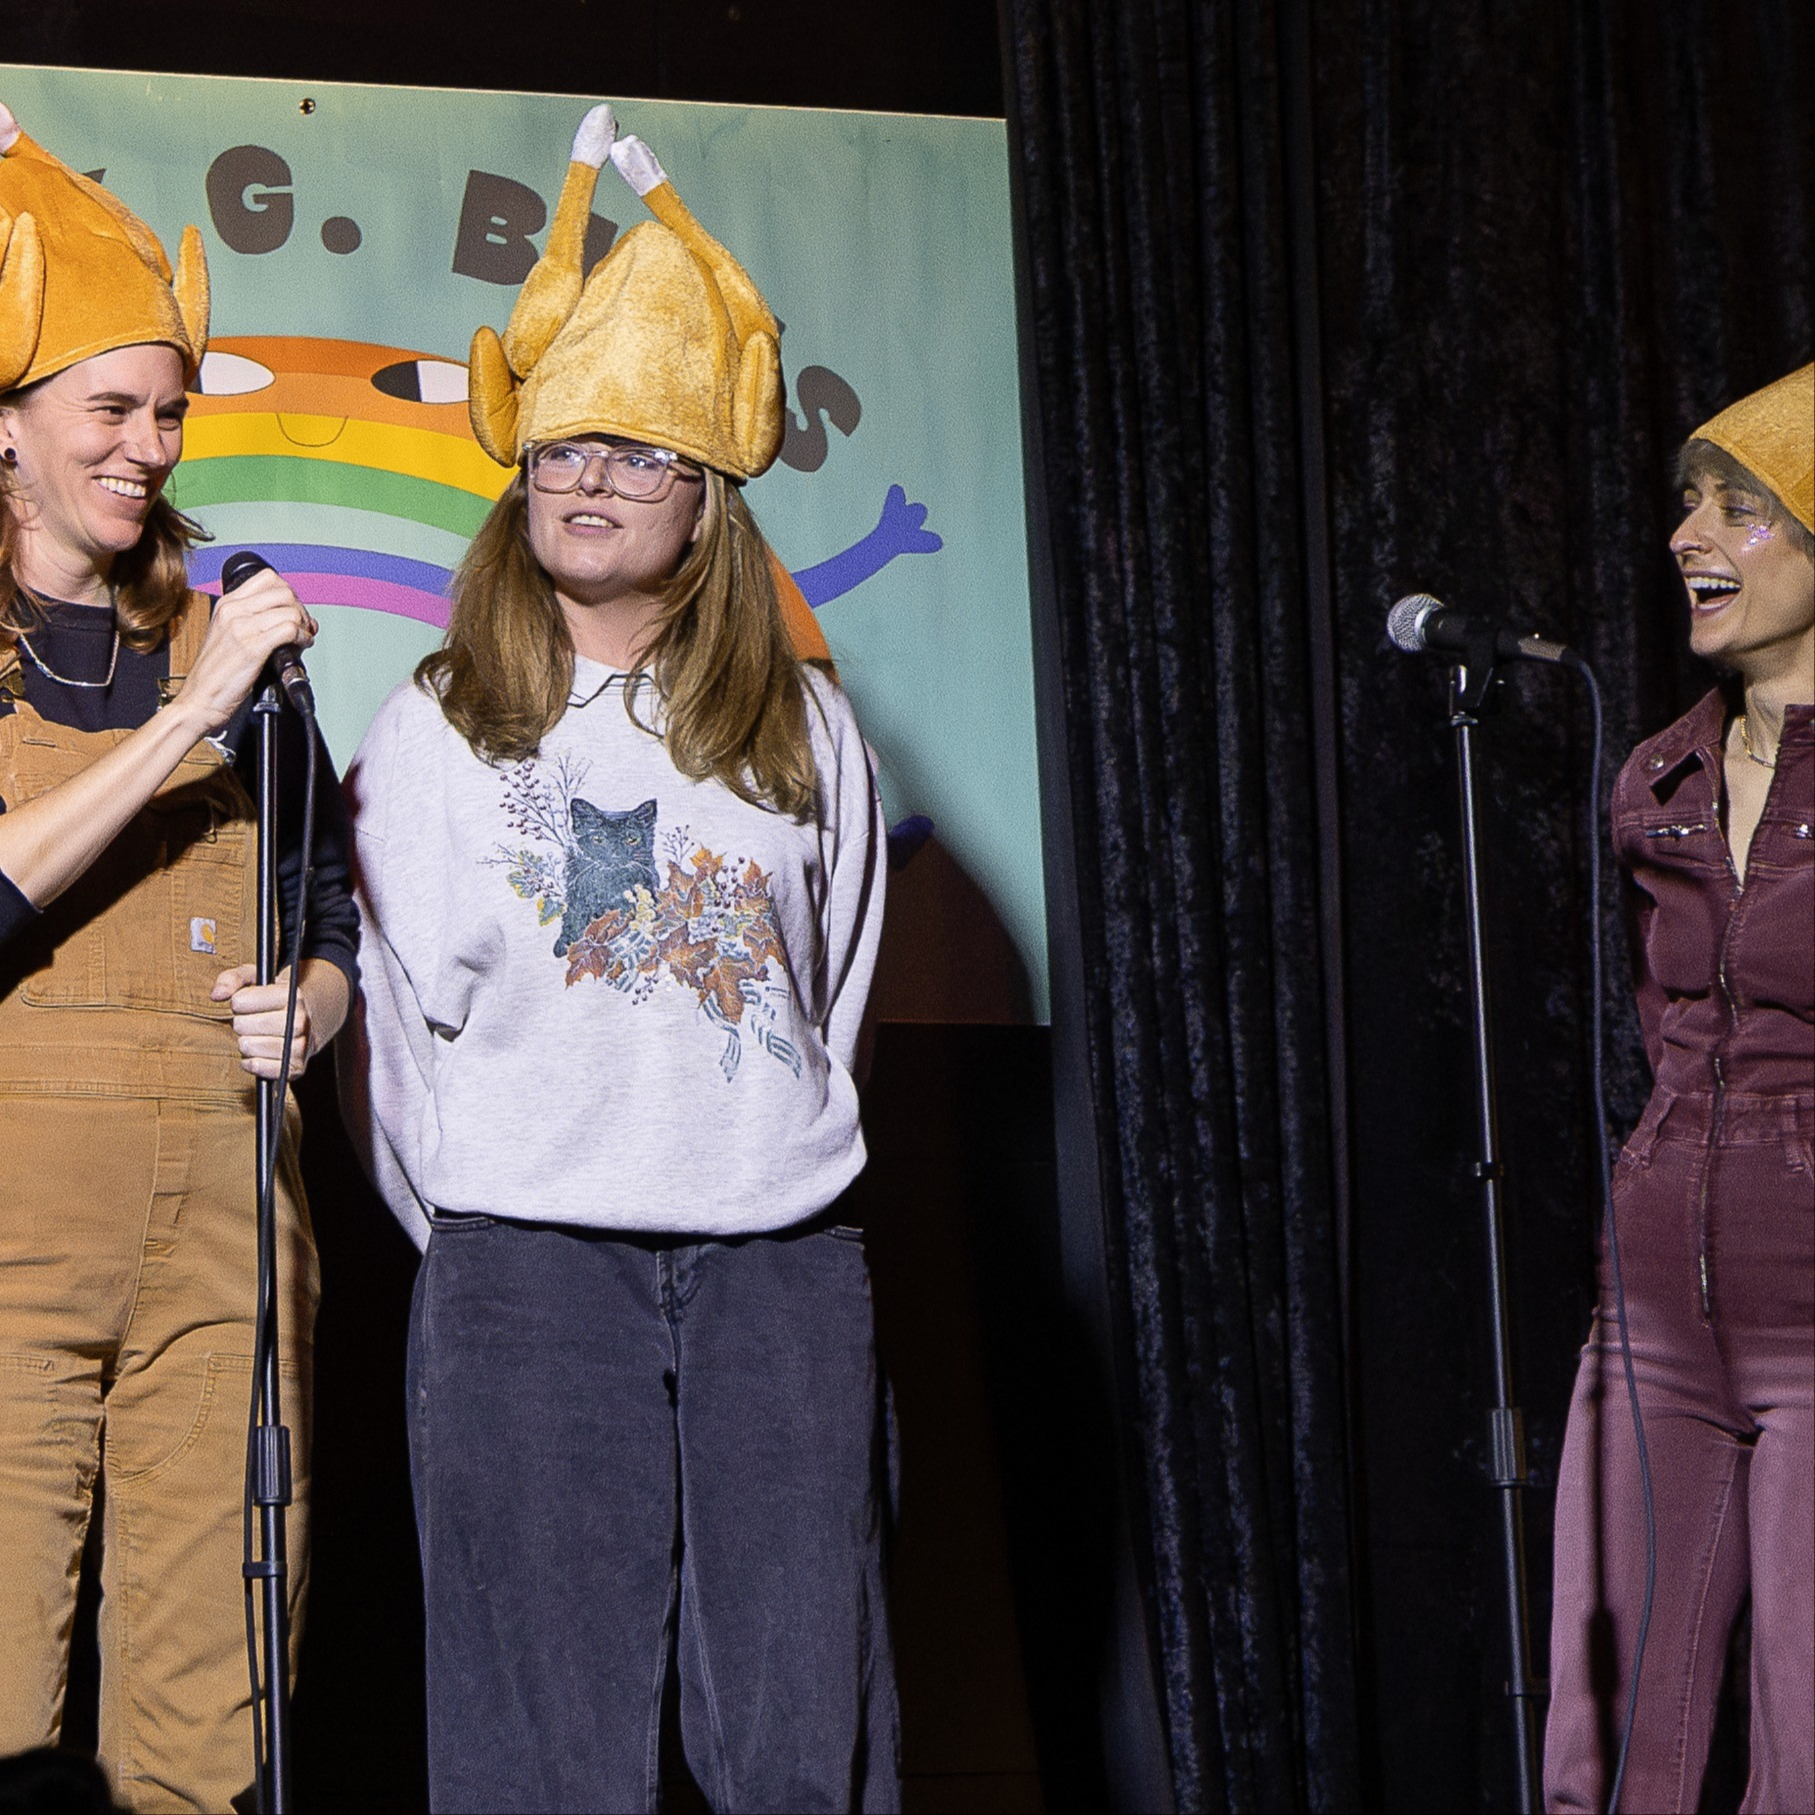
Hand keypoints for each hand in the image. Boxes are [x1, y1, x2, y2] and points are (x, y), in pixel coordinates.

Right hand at [176, 570, 316, 735]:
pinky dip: (302, 637)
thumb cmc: (216, 675)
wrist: (198, 701)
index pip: (268, 578)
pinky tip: (301, 647)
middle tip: (303, 627)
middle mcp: (233, 611)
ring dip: (304, 624)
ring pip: (289, 609)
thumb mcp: (228, 637)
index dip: (289, 593)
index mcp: (227, 605)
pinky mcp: (252, 648)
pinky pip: (289, 630)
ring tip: (303, 639)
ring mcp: (241, 628)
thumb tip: (288, 618)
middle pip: (283, 591)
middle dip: (301, 608)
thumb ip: (253, 622)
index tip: (294, 611)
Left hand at [212, 958, 349, 1079]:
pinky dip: (252, 1062)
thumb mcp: (257, 979)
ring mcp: (300, 1046)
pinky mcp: (296, 1067)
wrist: (313, 1021)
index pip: (240, 1002)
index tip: (249, 1003)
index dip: (238, 1002)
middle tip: (254, 1021)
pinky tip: (259, 1053)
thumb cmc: (277, 1000)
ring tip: (259, 1035)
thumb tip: (216, 996)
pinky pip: (257, 1066)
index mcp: (292, 995)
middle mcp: (300, 1021)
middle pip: (241, 1025)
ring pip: (247, 1046)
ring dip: (247, 1042)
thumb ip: (232, 979)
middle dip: (242, 1023)